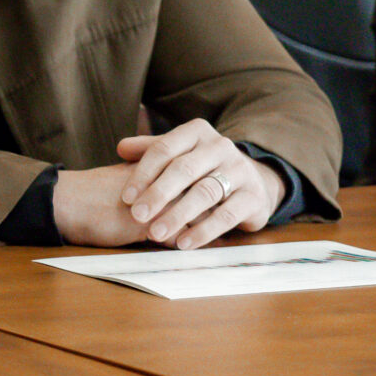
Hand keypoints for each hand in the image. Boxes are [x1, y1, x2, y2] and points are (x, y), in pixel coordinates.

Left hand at [54, 120, 284, 249]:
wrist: (252, 182)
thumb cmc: (203, 168)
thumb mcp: (179, 154)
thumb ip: (150, 150)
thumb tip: (121, 148)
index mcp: (197, 132)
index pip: (164, 149)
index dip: (143, 173)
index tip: (126, 198)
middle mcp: (221, 146)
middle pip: (184, 169)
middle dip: (158, 194)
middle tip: (137, 216)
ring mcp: (241, 170)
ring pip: (205, 193)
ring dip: (177, 215)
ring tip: (156, 234)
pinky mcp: (254, 197)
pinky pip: (226, 216)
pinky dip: (203, 231)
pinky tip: (183, 244)